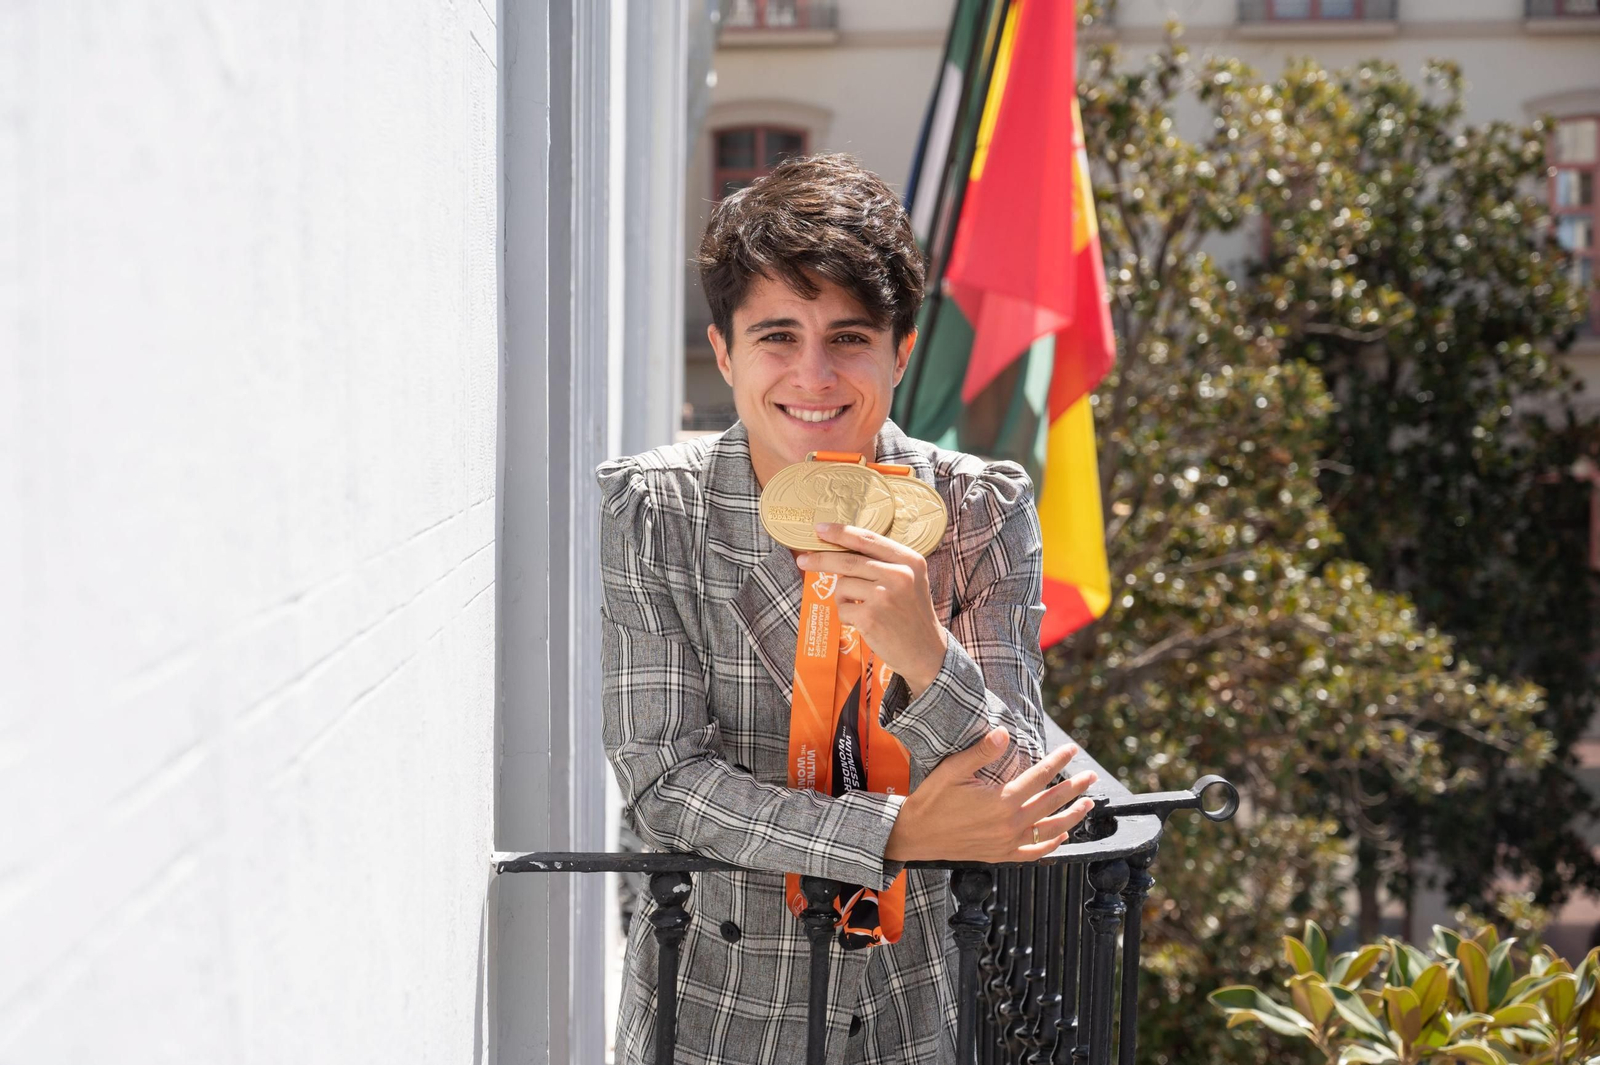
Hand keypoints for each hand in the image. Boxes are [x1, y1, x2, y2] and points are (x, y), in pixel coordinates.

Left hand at [795, 522, 946, 695]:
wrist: (925, 651)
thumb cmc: (911, 614)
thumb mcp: (909, 580)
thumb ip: (882, 563)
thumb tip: (839, 550)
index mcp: (909, 560)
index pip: (868, 539)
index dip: (841, 532)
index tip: (820, 528)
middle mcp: (899, 575)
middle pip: (847, 559)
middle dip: (820, 559)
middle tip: (802, 560)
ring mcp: (884, 596)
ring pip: (842, 585)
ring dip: (843, 597)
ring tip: (861, 608)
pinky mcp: (871, 617)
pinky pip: (842, 609)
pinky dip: (847, 616)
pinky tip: (864, 622)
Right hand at [883, 728, 1098, 862]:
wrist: (915, 835)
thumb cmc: (932, 799)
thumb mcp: (952, 770)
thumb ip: (981, 752)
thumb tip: (1004, 733)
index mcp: (1001, 801)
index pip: (1039, 776)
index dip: (1058, 761)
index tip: (1072, 749)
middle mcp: (1009, 824)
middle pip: (1051, 802)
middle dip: (1074, 788)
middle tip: (1091, 776)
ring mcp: (1007, 843)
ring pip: (1050, 830)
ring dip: (1072, 816)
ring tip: (1087, 805)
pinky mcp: (1001, 855)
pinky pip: (1034, 852)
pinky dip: (1052, 844)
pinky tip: (1062, 836)